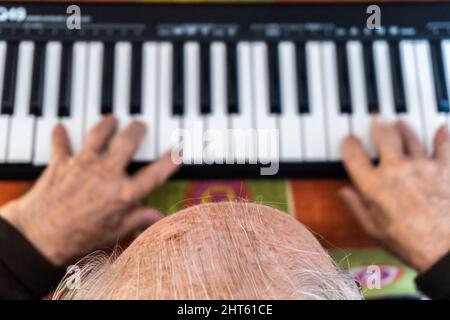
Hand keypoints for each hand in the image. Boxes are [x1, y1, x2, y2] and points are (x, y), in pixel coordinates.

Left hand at [0, 116, 178, 265]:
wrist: (40, 237)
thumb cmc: (79, 237)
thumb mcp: (115, 232)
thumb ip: (138, 219)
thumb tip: (158, 217)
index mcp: (123, 193)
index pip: (155, 173)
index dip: (171, 160)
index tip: (178, 151)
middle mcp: (106, 174)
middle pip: (127, 141)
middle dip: (137, 129)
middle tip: (141, 126)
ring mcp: (84, 165)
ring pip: (98, 134)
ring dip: (107, 124)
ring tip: (112, 119)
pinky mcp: (62, 162)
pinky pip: (62, 143)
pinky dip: (61, 135)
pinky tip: (62, 128)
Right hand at [339, 120, 449, 272]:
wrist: (447, 252)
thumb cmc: (411, 244)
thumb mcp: (374, 230)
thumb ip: (356, 207)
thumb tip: (343, 192)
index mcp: (374, 186)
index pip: (353, 154)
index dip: (348, 143)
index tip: (349, 139)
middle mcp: (396, 170)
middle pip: (383, 136)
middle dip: (377, 126)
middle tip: (375, 121)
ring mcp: (422, 166)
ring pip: (410, 137)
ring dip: (403, 128)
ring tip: (400, 122)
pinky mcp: (445, 168)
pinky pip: (443, 145)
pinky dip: (442, 136)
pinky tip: (441, 128)